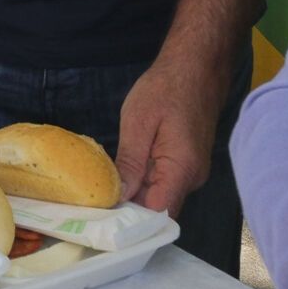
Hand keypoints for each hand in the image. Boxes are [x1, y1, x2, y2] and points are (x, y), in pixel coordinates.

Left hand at [116, 50, 228, 214]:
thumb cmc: (166, 89)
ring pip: (159, 195)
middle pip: (158, 208)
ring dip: (134, 196)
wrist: (196, 68)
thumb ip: (131, 162)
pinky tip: (119, 178)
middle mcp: (191, 178)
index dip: (131, 220)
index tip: (101, 219)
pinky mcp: (185, 163)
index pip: (158, 212)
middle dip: (128, 211)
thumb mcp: (139, 122)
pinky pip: (163, 182)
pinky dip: (142, 183)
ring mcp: (190, 172)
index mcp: (181, 169)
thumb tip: (120, 197)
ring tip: (100, 196)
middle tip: (92, 209)